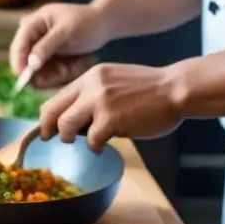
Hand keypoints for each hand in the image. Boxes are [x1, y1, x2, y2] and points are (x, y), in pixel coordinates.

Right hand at [9, 3, 110, 87]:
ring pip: (35, 70)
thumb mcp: (66, 33)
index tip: (26, 81)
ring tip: (70, 68)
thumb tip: (30, 64)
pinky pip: (44, 72)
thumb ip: (46, 47)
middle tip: (61, 75)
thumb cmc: (86, 23)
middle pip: (24, 61)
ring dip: (51, 74)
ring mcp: (37, 47)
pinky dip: (57, 74)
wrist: (102, 23)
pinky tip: (70, 68)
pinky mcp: (45, 57)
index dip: (19, 65)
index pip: (18, 47)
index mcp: (32, 24)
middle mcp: (30, 36)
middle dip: (41, 72)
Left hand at [38, 63, 183, 151]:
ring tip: (85, 141)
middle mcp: (91, 86)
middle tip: (52, 139)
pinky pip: (91, 140)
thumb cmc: (149, 90)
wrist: (177, 89)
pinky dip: (95, 146)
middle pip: (52, 112)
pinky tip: (103, 146)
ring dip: (70, 138)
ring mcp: (100, 102)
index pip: (56, 98)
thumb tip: (72, 118)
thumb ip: (92, 94)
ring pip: (65, 126)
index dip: (47, 116)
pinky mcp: (111, 119)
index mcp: (90, 77)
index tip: (47, 128)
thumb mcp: (114, 81)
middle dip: (48, 129)